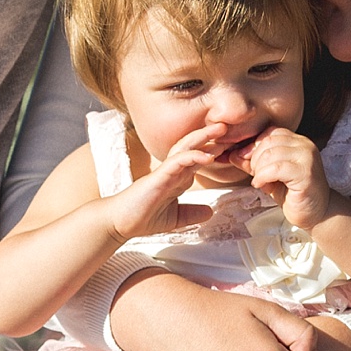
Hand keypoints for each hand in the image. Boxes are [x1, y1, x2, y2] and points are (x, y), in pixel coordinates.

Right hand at [100, 122, 221, 241]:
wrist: (119, 223)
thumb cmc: (141, 217)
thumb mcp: (175, 217)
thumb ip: (191, 213)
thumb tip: (210, 212)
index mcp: (176, 178)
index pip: (197, 158)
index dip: (214, 150)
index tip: (231, 145)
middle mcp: (172, 171)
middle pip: (193, 146)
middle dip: (210, 136)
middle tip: (228, 127)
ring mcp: (165, 172)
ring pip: (185, 147)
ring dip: (203, 137)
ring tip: (220, 130)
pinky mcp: (158, 177)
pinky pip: (177, 161)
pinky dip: (193, 156)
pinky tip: (208, 155)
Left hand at [237, 128, 328, 228]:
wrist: (317, 213)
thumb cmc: (293, 194)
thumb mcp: (268, 175)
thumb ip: (252, 163)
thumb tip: (231, 154)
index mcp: (297, 141)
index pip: (269, 133)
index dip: (253, 147)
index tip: (245, 161)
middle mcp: (305, 145)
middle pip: (268, 141)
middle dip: (254, 159)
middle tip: (255, 175)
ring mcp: (307, 158)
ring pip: (271, 154)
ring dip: (259, 170)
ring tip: (260, 182)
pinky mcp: (305, 173)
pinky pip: (276, 168)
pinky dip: (263, 177)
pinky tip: (263, 186)